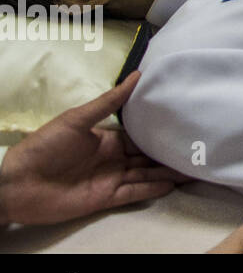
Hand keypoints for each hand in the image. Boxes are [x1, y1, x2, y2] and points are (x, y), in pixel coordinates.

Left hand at [0, 72, 188, 226]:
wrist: (17, 183)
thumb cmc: (45, 146)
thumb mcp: (77, 118)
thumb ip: (109, 102)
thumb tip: (138, 74)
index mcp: (106, 139)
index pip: (139, 135)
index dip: (159, 131)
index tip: (183, 124)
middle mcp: (112, 159)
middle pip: (146, 156)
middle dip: (168, 153)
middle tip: (195, 147)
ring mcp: (110, 179)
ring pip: (145, 174)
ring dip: (167, 171)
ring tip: (193, 167)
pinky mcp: (105, 198)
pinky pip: (134, 193)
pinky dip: (152, 189)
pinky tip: (172, 184)